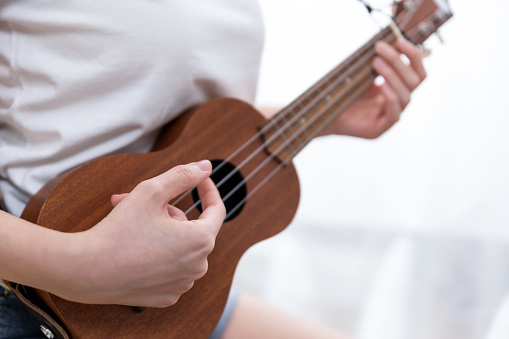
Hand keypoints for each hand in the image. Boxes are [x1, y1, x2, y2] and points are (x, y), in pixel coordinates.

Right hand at [47, 160, 225, 306]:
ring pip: (179, 246)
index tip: (198, 179)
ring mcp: (182, 284)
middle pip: (190, 227)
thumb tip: (205, 167)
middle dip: (167, 210)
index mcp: (201, 241)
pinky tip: (132, 249)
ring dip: (160, 231)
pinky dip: (156, 254)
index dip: (207, 190)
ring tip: (129, 223)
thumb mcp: (152, 191)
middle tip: (134, 200)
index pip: (217, 210)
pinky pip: (170, 267)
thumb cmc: (118, 231)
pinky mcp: (166, 296)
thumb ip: (182, 175)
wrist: (86, 271)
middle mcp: (198, 266)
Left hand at [322, 38, 426, 138]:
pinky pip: (395, 115)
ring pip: (406, 96)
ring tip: (375, 62)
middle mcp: (397, 103)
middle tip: (380, 48)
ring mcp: (389, 117)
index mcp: (397, 88)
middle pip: (415, 82)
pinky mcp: (379, 129)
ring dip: (393, 75)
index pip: (417, 72)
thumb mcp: (362, 72)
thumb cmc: (342, 90)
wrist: (322, 111)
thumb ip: (378, 60)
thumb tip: (388, 38)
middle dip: (400, 62)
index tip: (400, 39)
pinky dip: (391, 98)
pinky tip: (382, 85)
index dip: (413, 56)